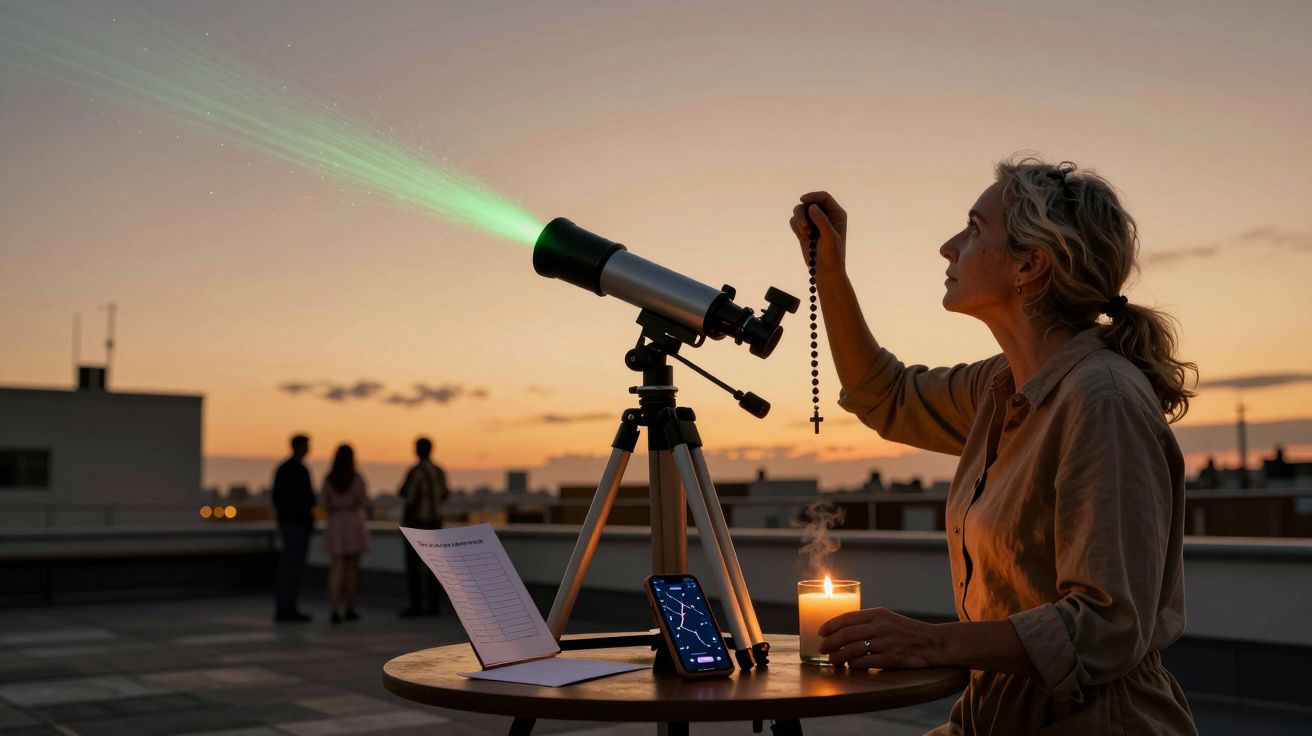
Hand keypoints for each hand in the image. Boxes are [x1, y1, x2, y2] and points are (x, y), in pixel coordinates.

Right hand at [789, 191, 847, 276]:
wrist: (826, 271)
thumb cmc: (833, 255)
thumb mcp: (830, 238)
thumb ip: (822, 221)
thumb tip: (812, 207)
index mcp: (837, 214)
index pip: (824, 198)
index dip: (813, 196)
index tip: (802, 200)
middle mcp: (826, 215)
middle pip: (809, 202)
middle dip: (803, 213)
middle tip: (804, 227)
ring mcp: (814, 222)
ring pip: (800, 210)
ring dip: (798, 221)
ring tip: (804, 234)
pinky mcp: (805, 229)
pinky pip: (794, 220)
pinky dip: (795, 227)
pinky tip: (802, 237)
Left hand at [818, 607, 940, 669]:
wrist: (934, 642)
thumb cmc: (907, 631)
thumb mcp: (888, 619)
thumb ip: (868, 621)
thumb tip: (842, 630)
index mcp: (878, 613)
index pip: (847, 617)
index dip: (831, 625)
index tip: (821, 632)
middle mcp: (881, 626)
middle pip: (846, 635)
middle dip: (829, 643)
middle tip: (822, 648)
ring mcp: (886, 643)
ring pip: (852, 650)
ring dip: (838, 657)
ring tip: (832, 660)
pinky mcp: (892, 659)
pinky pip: (865, 663)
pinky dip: (853, 665)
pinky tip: (849, 666)